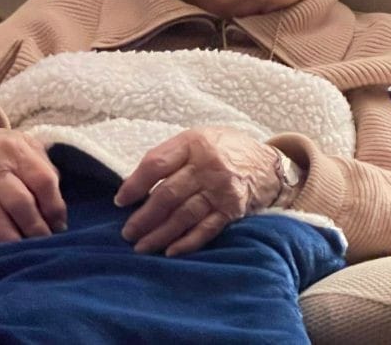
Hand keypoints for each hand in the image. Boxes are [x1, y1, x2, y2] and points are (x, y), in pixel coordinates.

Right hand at [0, 129, 66, 241]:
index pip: (44, 182)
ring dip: (12, 237)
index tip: (60, 226)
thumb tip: (56, 211)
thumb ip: (44, 172)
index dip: (54, 208)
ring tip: (23, 247)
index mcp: (17, 151)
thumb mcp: (28, 148)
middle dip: (35, 226)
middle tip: (44, 241)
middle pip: (20, 202)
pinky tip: (5, 244)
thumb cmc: (6, 149)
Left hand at [115, 127, 282, 256]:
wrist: (270, 165)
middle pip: (167, 194)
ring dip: (159, 234)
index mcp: (194, 144)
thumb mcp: (199, 139)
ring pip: (183, 215)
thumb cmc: (226, 151)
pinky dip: (188, 242)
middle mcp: (208, 166)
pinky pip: (207, 229)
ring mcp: (222, 189)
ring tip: (142, 247)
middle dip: (143, 217)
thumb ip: (171, 156)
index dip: (134, 185)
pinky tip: (171, 252)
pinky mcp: (233, 209)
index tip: (121, 201)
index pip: (156, 164)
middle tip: (128, 233)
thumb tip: (134, 185)